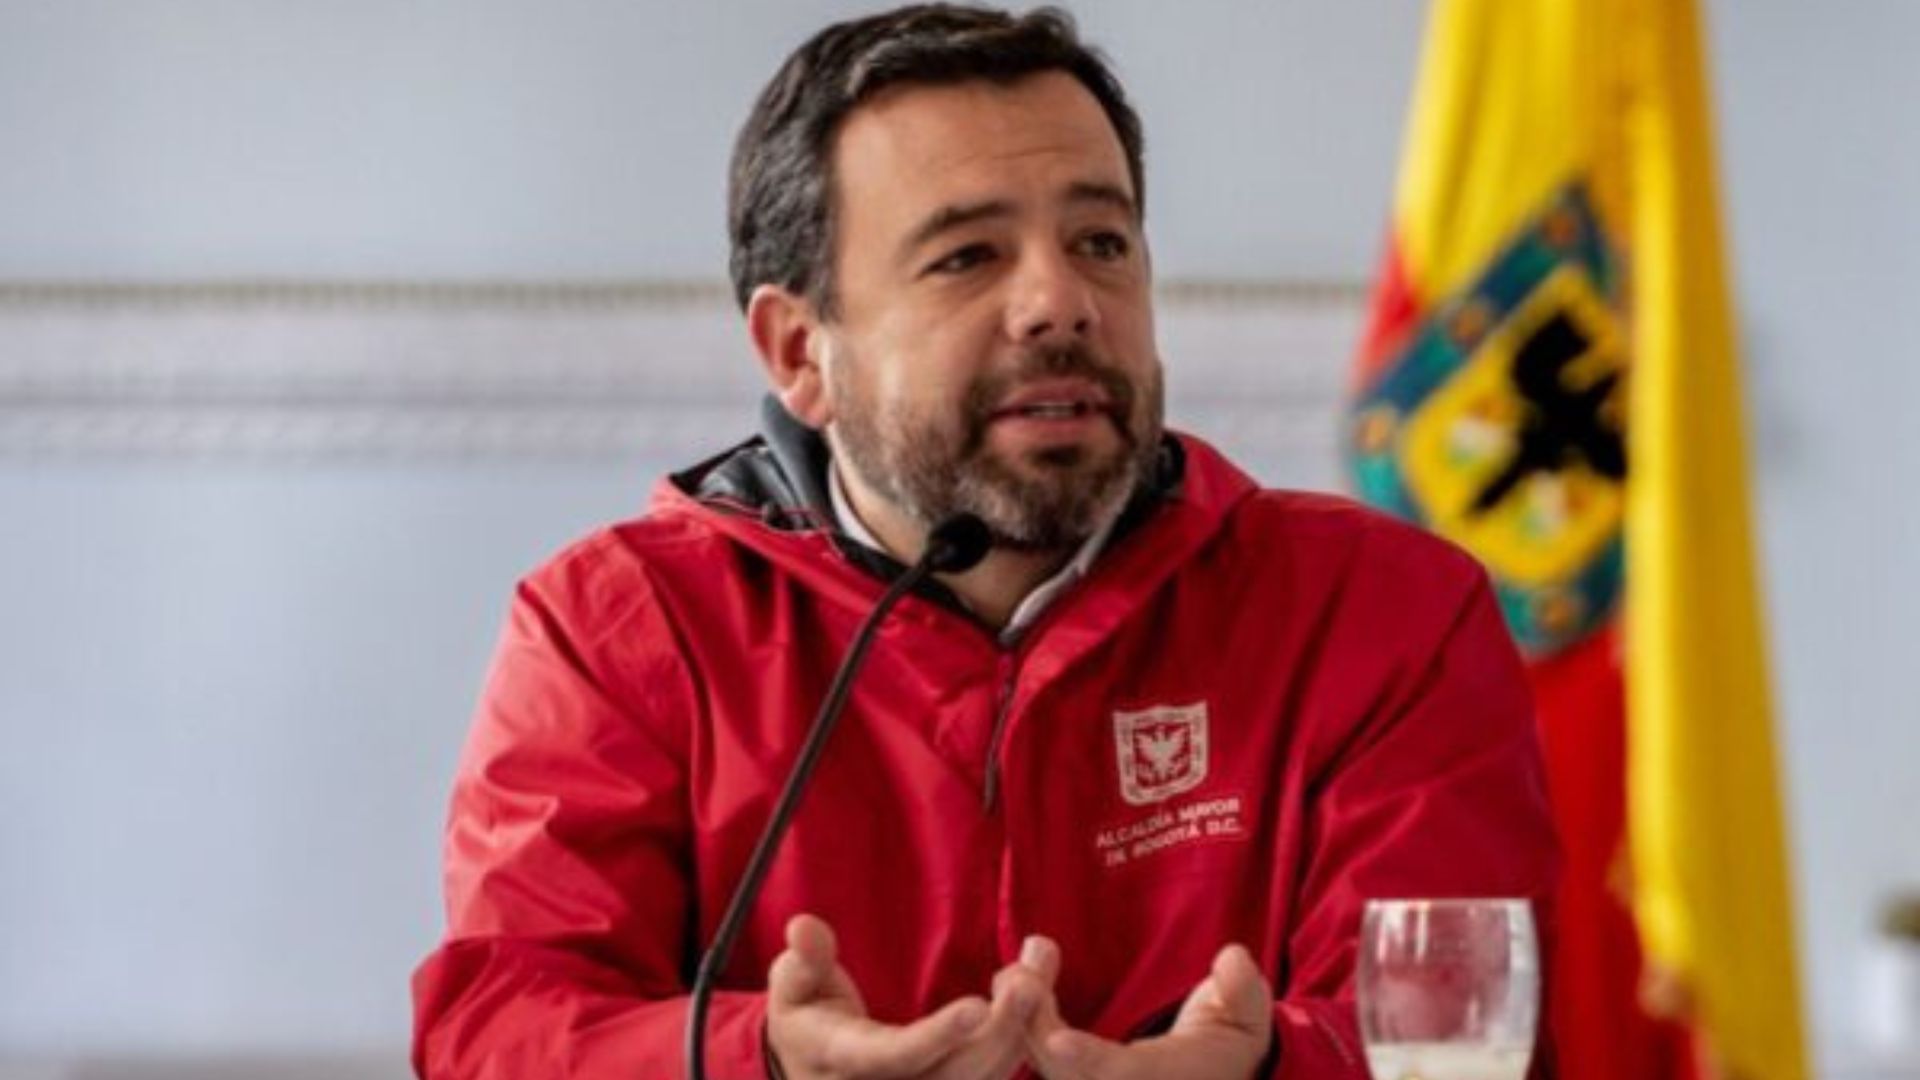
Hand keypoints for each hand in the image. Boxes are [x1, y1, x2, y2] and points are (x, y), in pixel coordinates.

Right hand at [766, 913, 1058, 1078]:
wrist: (812, 1067)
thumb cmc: (806, 1016)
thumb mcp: (792, 986)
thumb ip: (804, 961)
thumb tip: (802, 928)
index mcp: (844, 1064)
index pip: (896, 1056)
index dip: (939, 1035)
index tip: (980, 1005)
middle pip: (956, 1074)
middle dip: (1001, 1030)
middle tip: (1031, 978)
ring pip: (984, 1078)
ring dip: (1019, 1029)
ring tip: (1038, 970)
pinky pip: (991, 1074)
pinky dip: (1019, 1036)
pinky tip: (1035, 989)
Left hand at [1024, 944, 1272, 1079]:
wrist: (1215, 1074)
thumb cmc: (1231, 1042)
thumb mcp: (1249, 1017)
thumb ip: (1243, 992)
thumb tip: (1233, 961)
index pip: (1120, 1077)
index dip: (1089, 1062)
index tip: (1059, 1042)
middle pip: (1064, 1075)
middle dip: (1034, 1026)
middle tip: (1019, 974)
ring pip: (1043, 1064)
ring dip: (1021, 1016)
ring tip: (1018, 966)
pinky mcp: (1070, 1075)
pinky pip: (1037, 1054)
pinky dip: (1019, 1018)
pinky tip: (1017, 976)